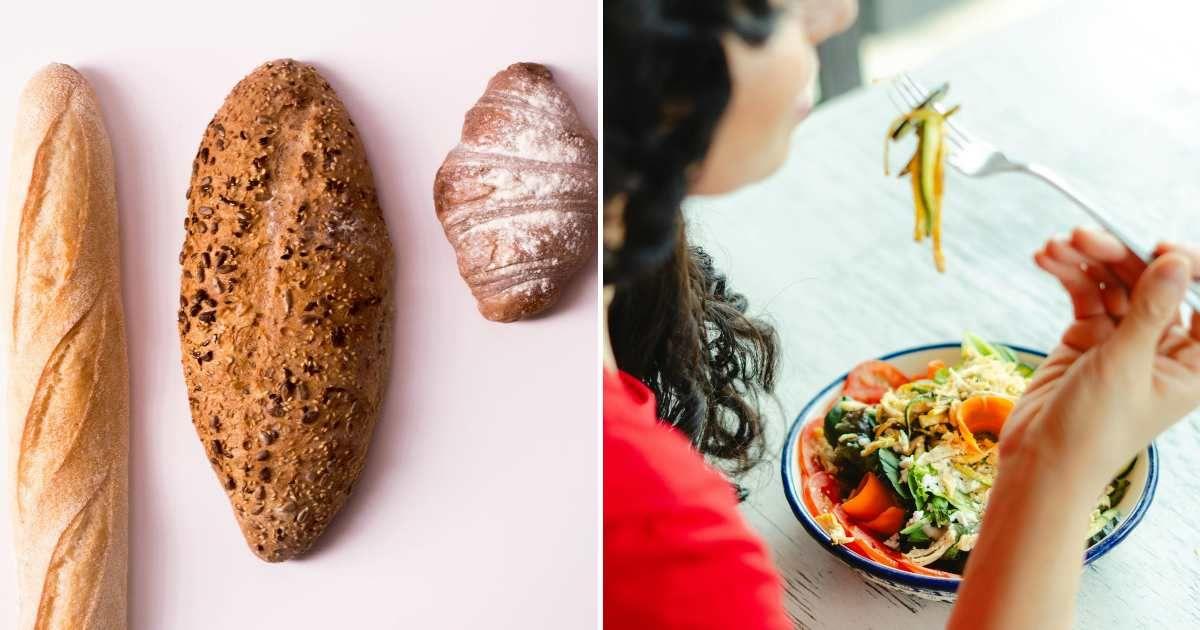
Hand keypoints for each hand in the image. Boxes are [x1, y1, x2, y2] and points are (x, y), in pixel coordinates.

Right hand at [1002, 228, 1199, 483]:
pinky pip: (1083, 295)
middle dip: (1119, 256)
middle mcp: (1162, 347)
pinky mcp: (1086, 340)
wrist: (1041, 463)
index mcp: (1193, 362)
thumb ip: (1150, 310)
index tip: (1160, 249)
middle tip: (1085, 236)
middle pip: (1151, 283)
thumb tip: (1176, 262)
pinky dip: (1066, 275)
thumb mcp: (1126, 366)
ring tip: (1057, 244)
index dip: (1189, 269)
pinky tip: (1047, 259)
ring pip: (1114, 284)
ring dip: (1086, 260)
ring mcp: (1123, 342)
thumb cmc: (1094, 430)